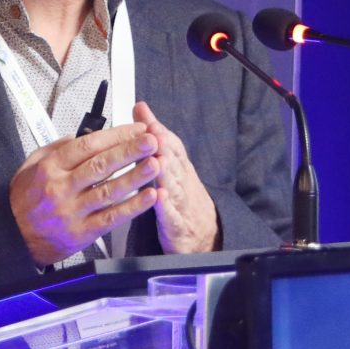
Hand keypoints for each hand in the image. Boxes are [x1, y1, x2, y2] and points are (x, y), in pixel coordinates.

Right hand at [10, 121, 160, 265]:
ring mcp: (72, 211)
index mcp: (50, 167)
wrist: (12, 236)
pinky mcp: (82, 232)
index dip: (115, 135)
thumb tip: (84, 134)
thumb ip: (58, 148)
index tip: (135, 129)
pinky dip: (132, 207)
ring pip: (109, 190)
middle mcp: (62, 188)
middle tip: (152, 140)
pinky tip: (148, 196)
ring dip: (136, 176)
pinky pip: (111, 217)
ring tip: (156, 164)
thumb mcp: (32, 165)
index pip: (88, 146)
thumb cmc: (25, 200)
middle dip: (130, 150)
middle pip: (101, 165)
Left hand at [134, 102, 219, 253]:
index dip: (161, 133)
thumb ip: (156, 138)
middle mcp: (183, 183)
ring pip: (174, 186)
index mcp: (180, 170)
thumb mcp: (172, 166)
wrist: (208, 239)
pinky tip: (160, 198)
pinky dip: (167, 207)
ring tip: (157, 161)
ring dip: (166, 173)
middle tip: (154, 133)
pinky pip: (172, 216)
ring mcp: (182, 205)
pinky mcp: (178, 227)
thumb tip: (142, 109)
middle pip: (174, 162)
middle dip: (164, 146)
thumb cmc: (184, 200)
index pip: (173, 147)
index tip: (149, 120)